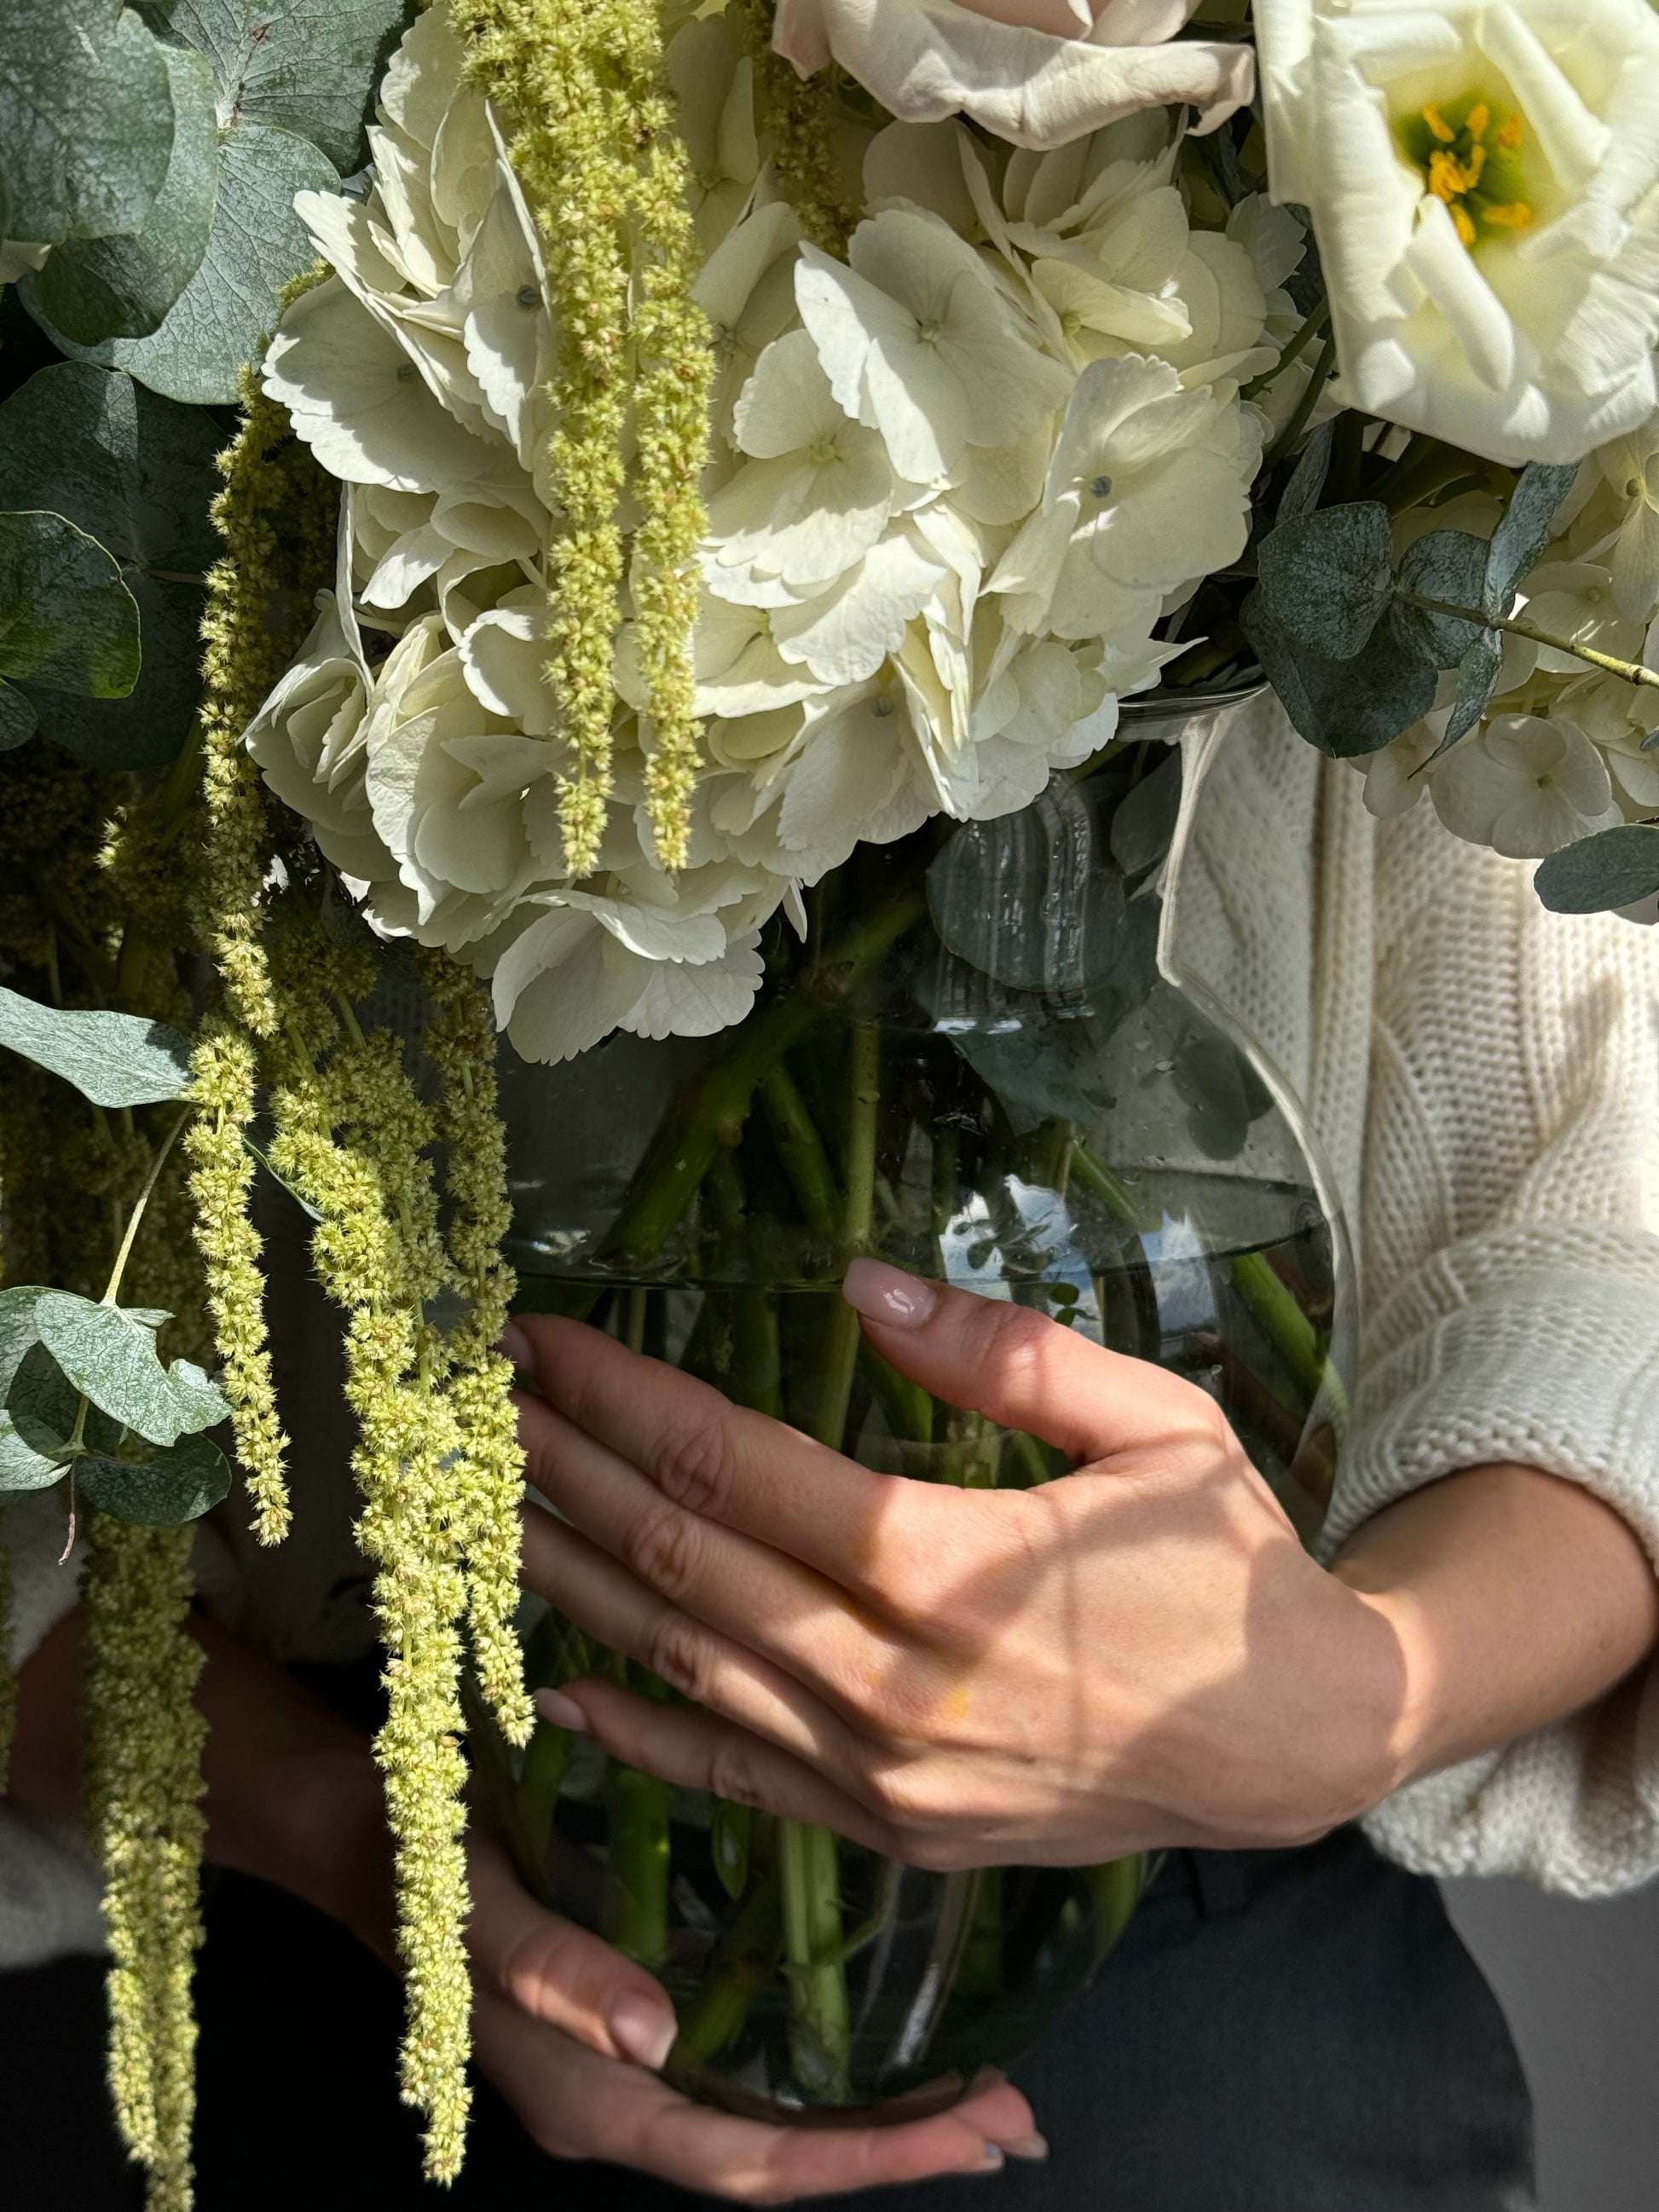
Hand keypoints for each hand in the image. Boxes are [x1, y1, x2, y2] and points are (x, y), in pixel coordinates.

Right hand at [466, 1835, 1040, 2199]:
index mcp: (592, 2100)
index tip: (973, 2132)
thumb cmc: (418, 1865)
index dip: (862, 2157)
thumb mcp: (477, 1909)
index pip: (749, 2162)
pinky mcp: (629, 2019)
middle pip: (776, 2157)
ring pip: (766, 2120)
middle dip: (896, 2147)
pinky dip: (820, 2067)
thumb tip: (652, 2039)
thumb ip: (554, 1973)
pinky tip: (874, 2033)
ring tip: (980, 2093)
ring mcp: (623, 2068)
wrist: (358, 1828)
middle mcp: (618, 2102)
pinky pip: (742, 2071)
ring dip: (870, 2114)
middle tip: (1017, 2120)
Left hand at [509, 1261, 1413, 1867]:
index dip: (626, 1399)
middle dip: (567, 1470)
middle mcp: (893, 1682)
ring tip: (485, 1507)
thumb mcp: (1156, 1424)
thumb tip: (864, 1282)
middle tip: (477, 1400)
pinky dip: (640, 1735)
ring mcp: (881, 1774)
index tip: (546, 1342)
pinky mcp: (887, 1834)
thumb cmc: (1230, 1568)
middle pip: (684, 1562)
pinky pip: (733, 1781)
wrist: (1298, 1745)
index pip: (738, 1467)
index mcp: (952, 1566)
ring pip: (685, 1669)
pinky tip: (561, 1691)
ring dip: (575, 1581)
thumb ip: (1007, 1353)